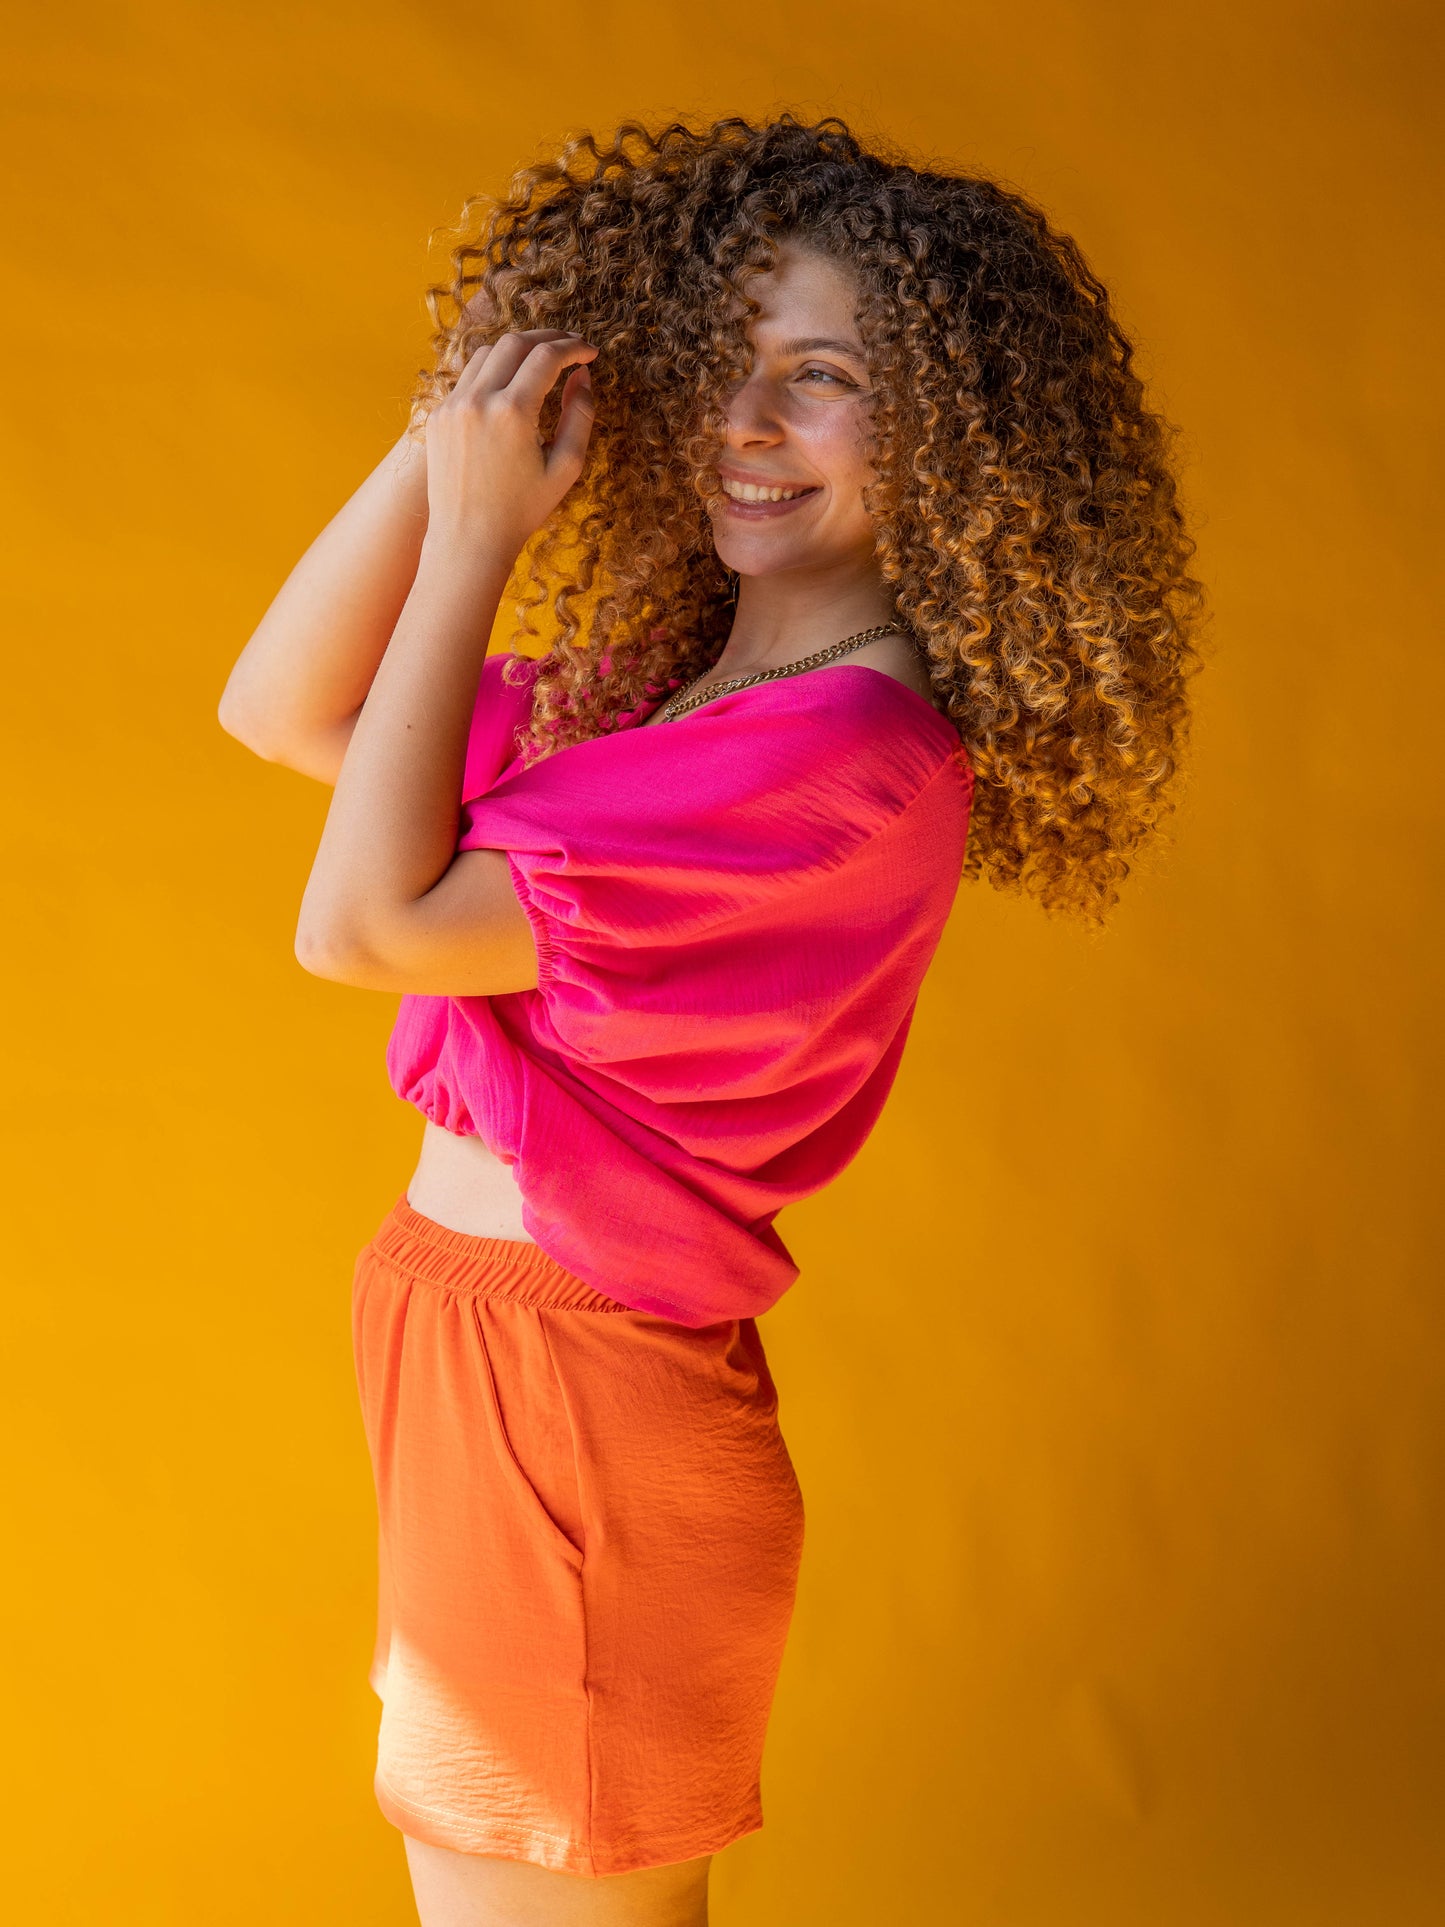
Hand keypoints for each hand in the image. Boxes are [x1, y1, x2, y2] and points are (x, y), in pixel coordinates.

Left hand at [421, 328, 596, 565]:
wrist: (467, 539)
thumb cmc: (521, 510)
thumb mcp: (565, 468)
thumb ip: (579, 416)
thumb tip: (583, 377)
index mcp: (512, 412)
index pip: (547, 356)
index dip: (574, 347)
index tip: (590, 352)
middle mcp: (478, 400)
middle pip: (516, 342)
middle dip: (547, 338)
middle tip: (569, 346)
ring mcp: (452, 405)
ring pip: (488, 353)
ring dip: (517, 349)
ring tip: (540, 361)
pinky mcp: (438, 415)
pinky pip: (467, 378)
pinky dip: (493, 372)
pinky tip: (510, 385)